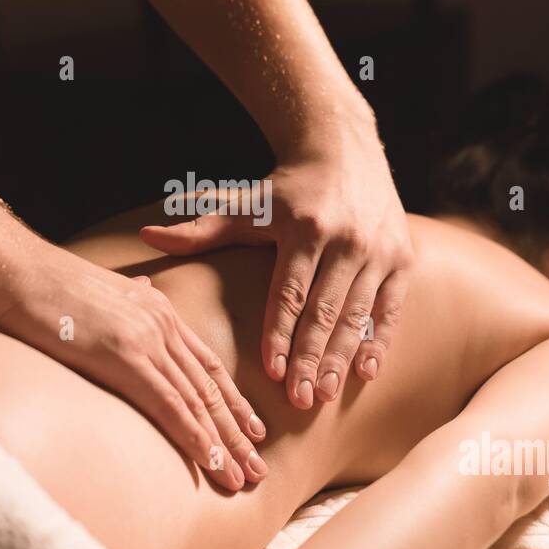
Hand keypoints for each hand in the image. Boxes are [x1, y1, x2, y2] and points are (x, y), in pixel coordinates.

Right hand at [0, 237, 266, 489]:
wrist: (8, 268)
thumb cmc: (36, 284)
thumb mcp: (96, 289)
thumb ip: (128, 299)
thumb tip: (146, 292)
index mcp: (155, 308)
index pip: (206, 364)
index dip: (232, 400)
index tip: (252, 429)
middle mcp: (160, 323)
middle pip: (210, 387)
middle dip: (238, 432)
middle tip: (258, 468)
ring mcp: (145, 339)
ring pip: (197, 401)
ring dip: (224, 445)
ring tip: (244, 479)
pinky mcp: (124, 357)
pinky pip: (169, 406)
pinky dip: (195, 438)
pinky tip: (211, 463)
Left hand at [140, 109, 412, 407]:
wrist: (344, 148)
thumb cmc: (287, 189)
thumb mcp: (246, 204)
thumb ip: (201, 228)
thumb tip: (146, 235)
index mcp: (304, 228)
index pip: (290, 292)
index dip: (280, 333)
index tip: (272, 372)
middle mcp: (345, 239)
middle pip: (325, 311)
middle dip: (312, 358)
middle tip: (301, 400)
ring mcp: (378, 250)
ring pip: (358, 314)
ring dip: (342, 358)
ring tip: (326, 394)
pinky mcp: (401, 258)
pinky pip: (390, 308)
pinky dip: (379, 341)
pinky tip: (366, 372)